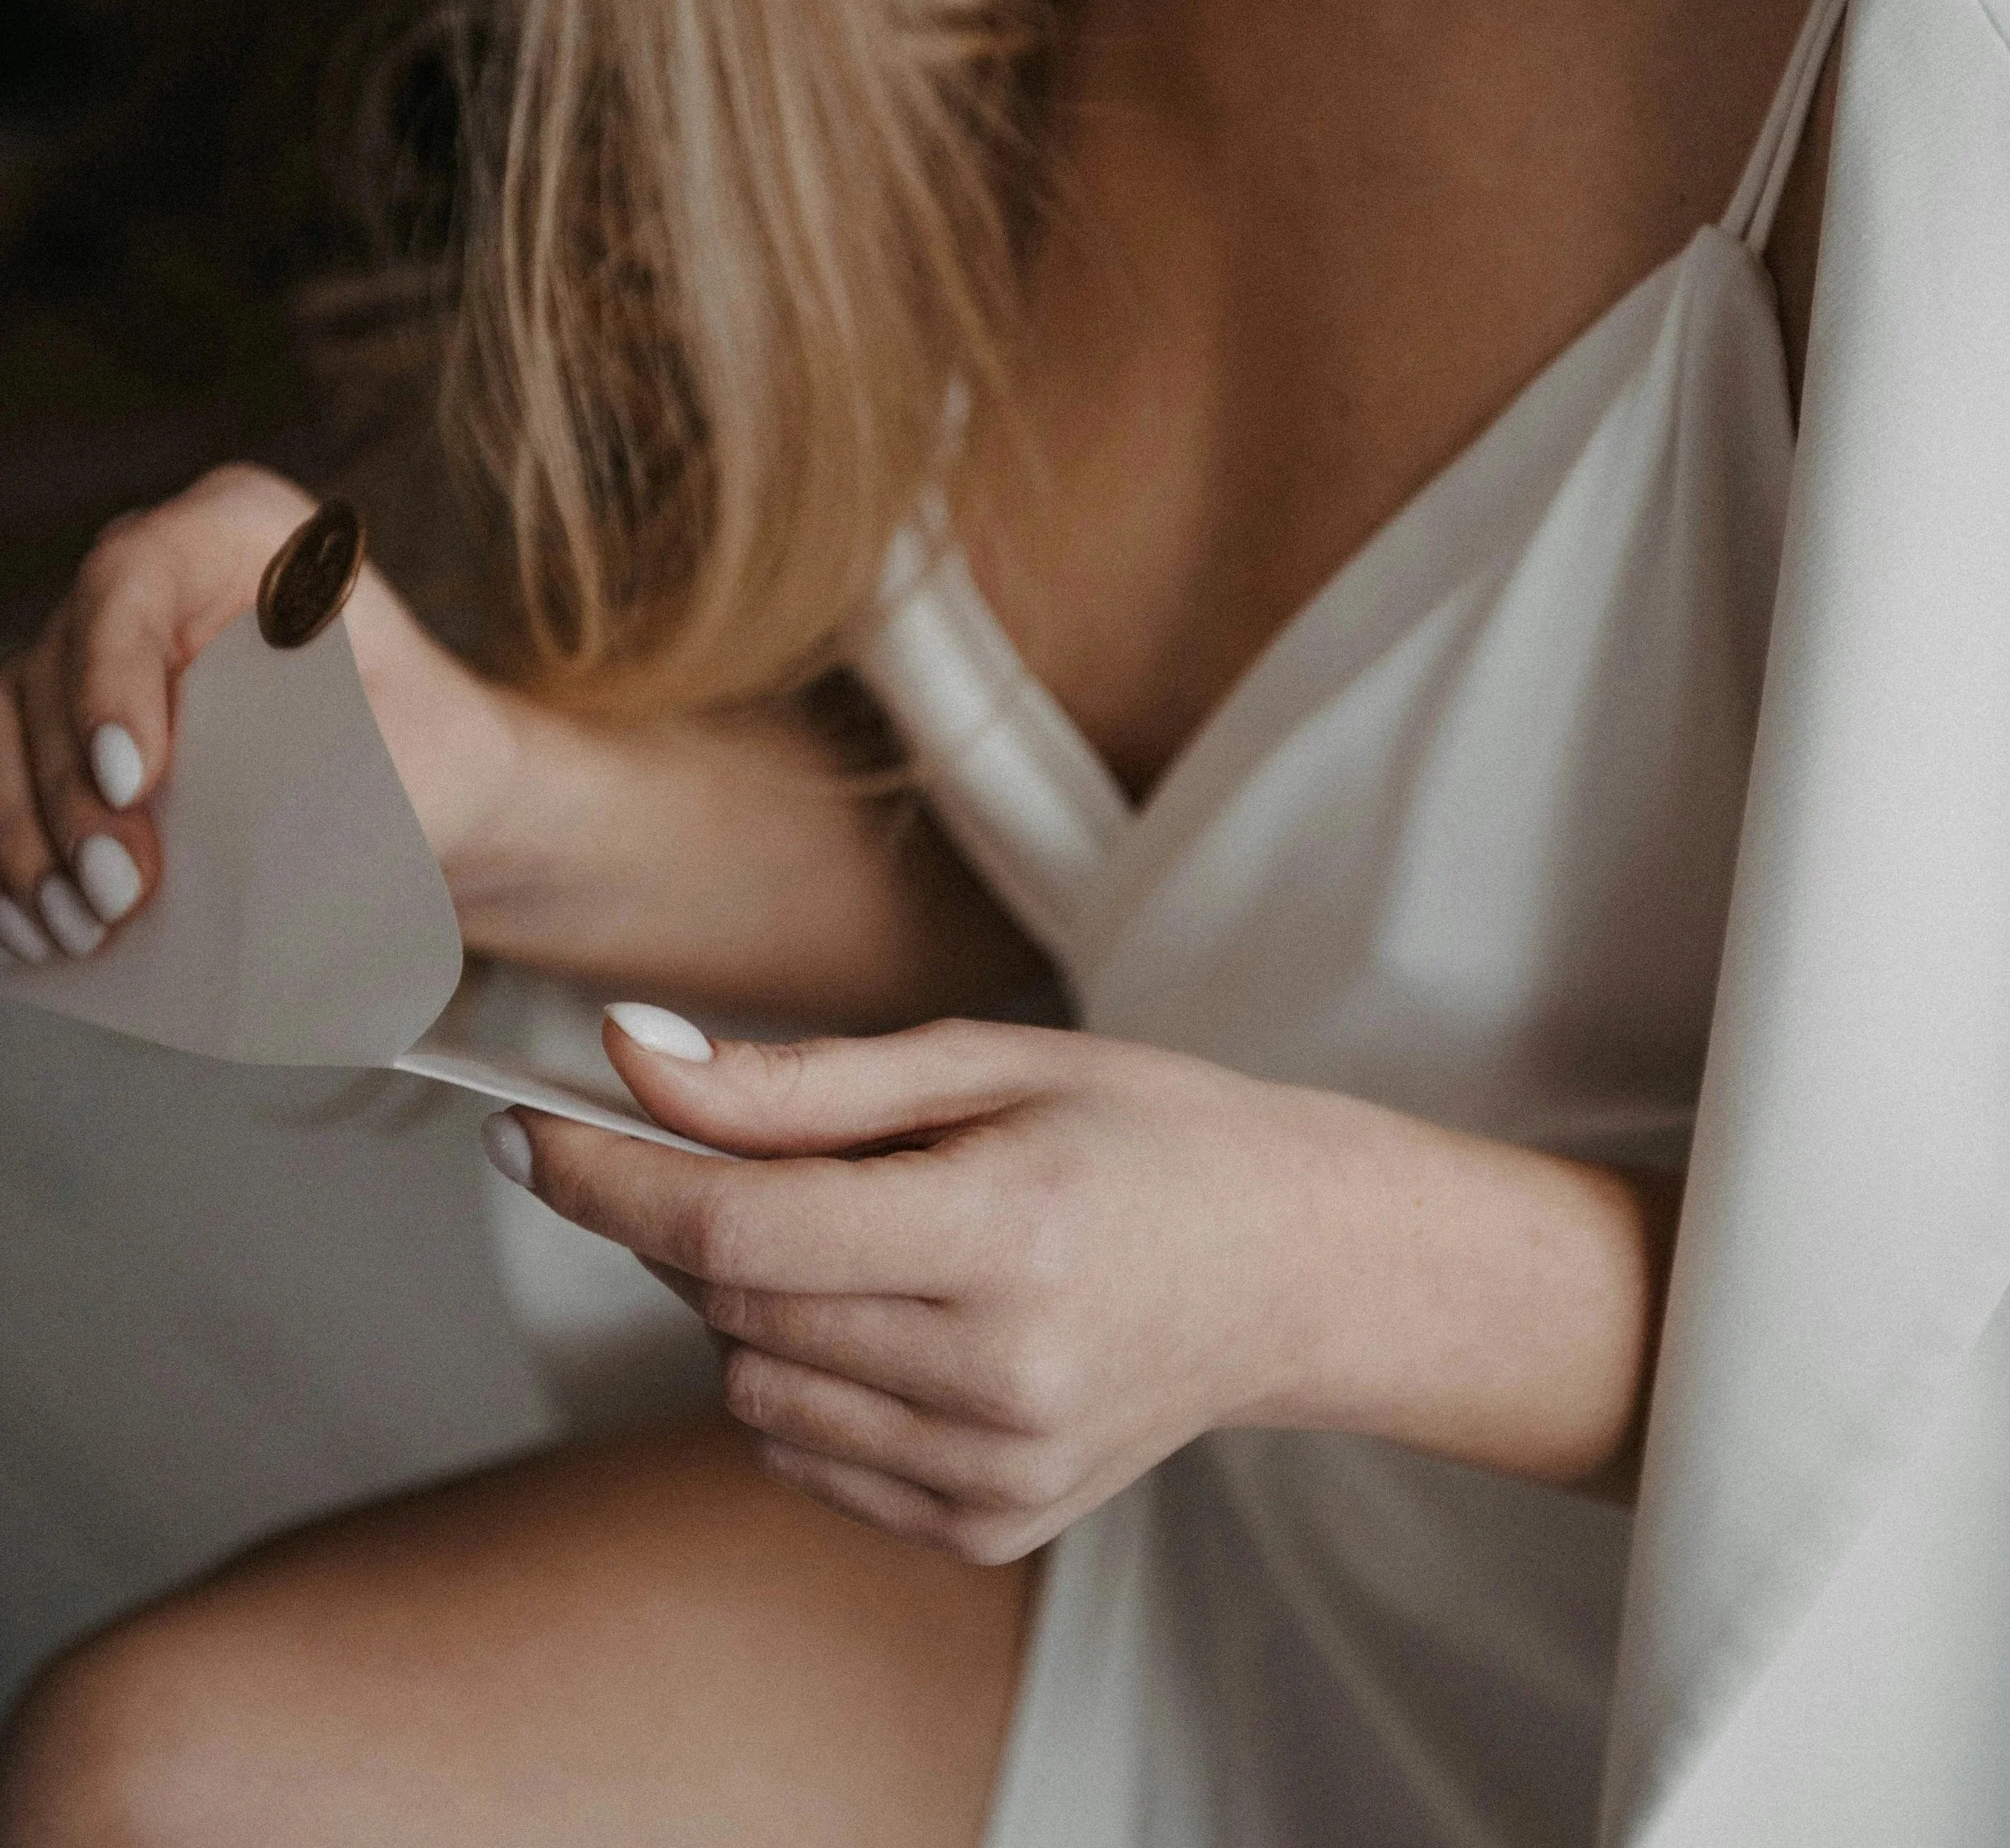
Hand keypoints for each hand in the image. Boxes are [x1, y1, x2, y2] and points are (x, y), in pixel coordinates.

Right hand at [0, 462, 517, 963]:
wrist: (428, 784)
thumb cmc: (427, 754)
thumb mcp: (408, 750)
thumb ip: (327, 775)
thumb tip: (238, 847)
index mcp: (242, 532)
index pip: (133, 580)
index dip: (110, 680)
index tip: (134, 783)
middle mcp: (152, 572)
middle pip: (56, 668)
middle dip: (68, 797)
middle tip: (116, 895)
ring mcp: (97, 644)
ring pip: (10, 727)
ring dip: (24, 839)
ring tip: (72, 931)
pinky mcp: (69, 718)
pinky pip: (8, 775)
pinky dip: (12, 850)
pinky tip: (29, 930)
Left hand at [498, 1014, 1358, 1563]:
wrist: (1294, 1266)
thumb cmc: (1145, 1133)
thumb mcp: (985, 1061)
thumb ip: (798, 1082)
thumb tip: (628, 1058)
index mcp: (1006, 1238)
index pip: (731, 1233)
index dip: (604, 1177)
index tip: (524, 1127)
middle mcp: (998, 1379)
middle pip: (727, 1308)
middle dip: (695, 1218)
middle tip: (774, 1149)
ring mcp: (995, 1474)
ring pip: (748, 1386)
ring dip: (753, 1303)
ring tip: (875, 1234)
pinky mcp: (986, 1528)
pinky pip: (803, 1452)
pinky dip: (807, 1374)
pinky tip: (904, 1315)